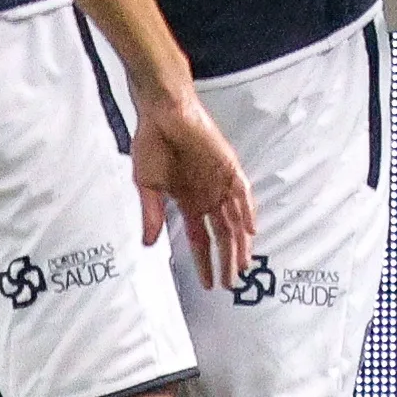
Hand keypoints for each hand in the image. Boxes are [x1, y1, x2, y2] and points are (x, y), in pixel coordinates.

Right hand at [127, 90, 257, 292]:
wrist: (162, 112)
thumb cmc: (151, 144)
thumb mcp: (146, 186)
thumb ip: (152, 214)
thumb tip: (148, 244)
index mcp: (189, 202)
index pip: (200, 239)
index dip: (205, 262)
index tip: (208, 284)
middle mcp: (207, 195)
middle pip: (222, 235)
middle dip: (227, 260)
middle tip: (230, 284)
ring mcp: (219, 182)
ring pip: (236, 219)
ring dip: (240, 242)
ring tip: (242, 266)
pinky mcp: (228, 166)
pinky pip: (242, 192)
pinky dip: (247, 210)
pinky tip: (250, 229)